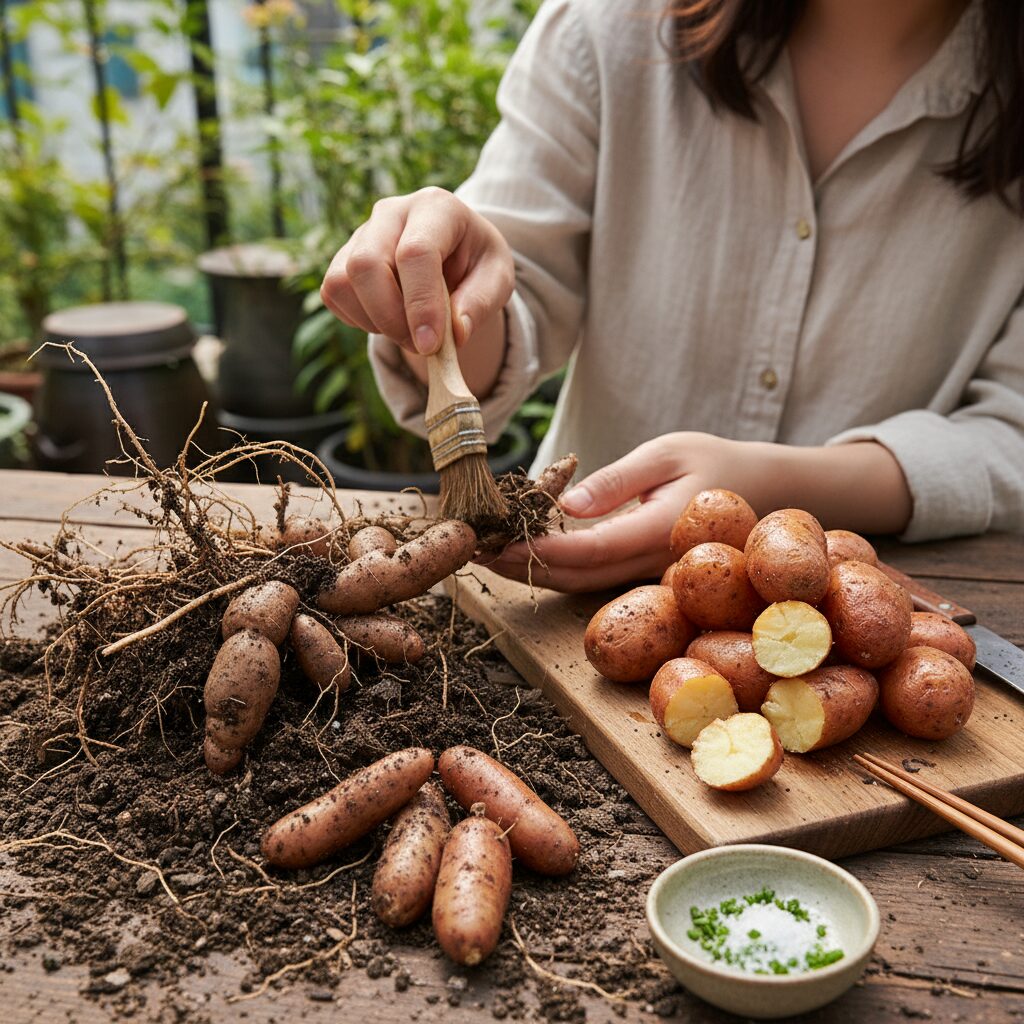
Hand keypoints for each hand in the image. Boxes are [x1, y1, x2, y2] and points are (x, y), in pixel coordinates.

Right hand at [320, 186, 513, 356]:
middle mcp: (392, 212)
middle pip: (367, 264)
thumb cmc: (477, 263)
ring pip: (341, 282)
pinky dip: (357, 320)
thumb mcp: (498, 278)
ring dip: (373, 321)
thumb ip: (482, 303)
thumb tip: (455, 334)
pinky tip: (388, 321)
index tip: (430, 344)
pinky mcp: (342, 258)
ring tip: (407, 331)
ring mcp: (361, 233)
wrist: (455, 255)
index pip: (416, 253)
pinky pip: (333, 295)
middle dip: (391, 317)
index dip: (420, 304)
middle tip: (421, 344)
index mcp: (436, 207)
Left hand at [480, 432, 911, 592]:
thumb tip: (566, 506)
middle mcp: (648, 565)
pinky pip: (592, 577)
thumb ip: (617, 480)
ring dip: (528, 570)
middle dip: (516, 565)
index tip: (490, 542)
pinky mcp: (641, 572)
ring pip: (578, 583)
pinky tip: (523, 549)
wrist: (767, 493)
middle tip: (467, 549)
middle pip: (571, 576)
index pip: (583, 551)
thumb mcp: (668, 454)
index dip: (533, 550)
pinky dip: (554, 566)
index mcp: (656, 532)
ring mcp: (646, 575)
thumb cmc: (718, 462)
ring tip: (482, 550)